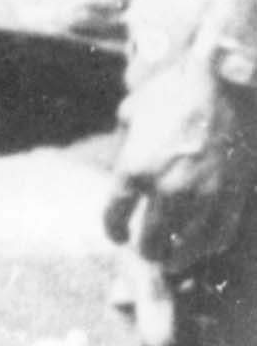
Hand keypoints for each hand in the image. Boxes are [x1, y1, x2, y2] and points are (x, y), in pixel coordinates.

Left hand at [104, 46, 256, 274]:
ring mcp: (202, 197)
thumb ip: (126, 133)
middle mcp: (165, 190)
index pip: (115, 216)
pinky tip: (202, 247)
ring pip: (186, 246)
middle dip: (146, 250)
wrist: (223, 85)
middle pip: (150, 240)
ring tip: (171, 260)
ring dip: (176, 257)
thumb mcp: (135, 110)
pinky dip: (208, 245)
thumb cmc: (173, 92)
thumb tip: (125, 140)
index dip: (114, 231)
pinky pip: (219, 234)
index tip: (118, 237)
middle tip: (146, 252)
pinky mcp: (232, 196)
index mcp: (133, 169)